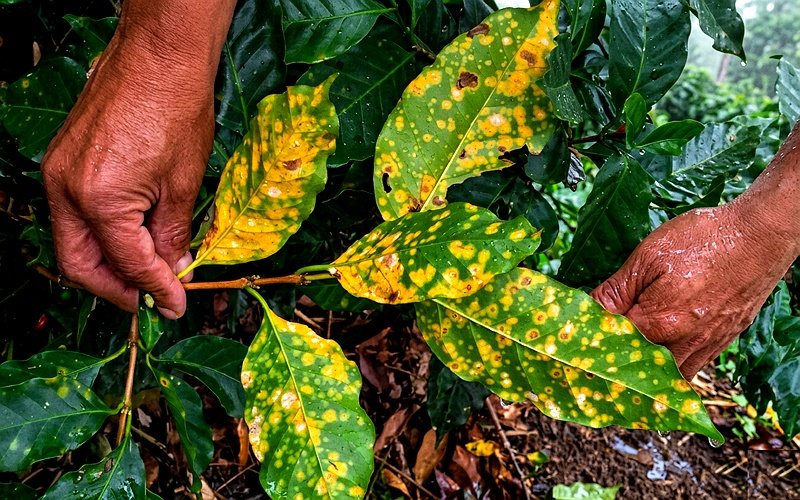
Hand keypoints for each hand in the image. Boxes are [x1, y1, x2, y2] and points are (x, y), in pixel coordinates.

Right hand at [41, 27, 214, 317]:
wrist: (159, 55)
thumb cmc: (176, 110)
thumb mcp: (184, 184)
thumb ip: (172, 235)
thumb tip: (174, 268)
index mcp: (98, 200)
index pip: (127, 264)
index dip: (154, 290)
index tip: (176, 305)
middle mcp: (66, 189)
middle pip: (80, 263)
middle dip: (116, 287)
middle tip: (151, 297)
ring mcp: (58, 172)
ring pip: (74, 239)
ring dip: (108, 262)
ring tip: (146, 272)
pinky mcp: (64, 159)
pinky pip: (75, 212)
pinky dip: (101, 233)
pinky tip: (132, 237)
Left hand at [591, 203, 796, 377]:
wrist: (760, 235)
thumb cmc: (704, 239)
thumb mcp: (648, 255)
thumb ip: (616, 289)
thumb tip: (589, 309)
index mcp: (658, 323)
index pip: (609, 342)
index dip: (590, 335)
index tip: (576, 330)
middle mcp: (682, 344)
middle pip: (636, 367)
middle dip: (613, 359)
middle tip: (594, 348)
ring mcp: (706, 347)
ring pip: (666, 376)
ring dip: (643, 371)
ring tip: (622, 357)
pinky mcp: (722, 342)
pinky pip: (690, 369)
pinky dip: (670, 368)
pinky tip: (657, 354)